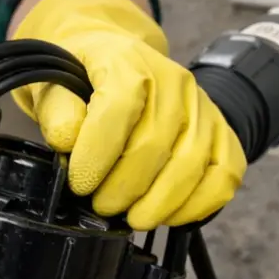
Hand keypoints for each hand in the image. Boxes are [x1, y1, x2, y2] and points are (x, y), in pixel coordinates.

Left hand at [12, 0, 245, 229]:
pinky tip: (168, 215)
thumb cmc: (80, 80)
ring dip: (157, 203)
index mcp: (127, 61)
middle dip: (122, 188)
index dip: (97, 155)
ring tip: (131, 218)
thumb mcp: (53, 86)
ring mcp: (202, 107)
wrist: (111, 60)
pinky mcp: (220, 132)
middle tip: (101, 206)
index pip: (119, 108)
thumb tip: (67, 139)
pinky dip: (198, 204)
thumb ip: (57, 111)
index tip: (79, 184)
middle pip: (154, 145)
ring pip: (191, 164)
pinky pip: (225, 173)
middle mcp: (173, 81)